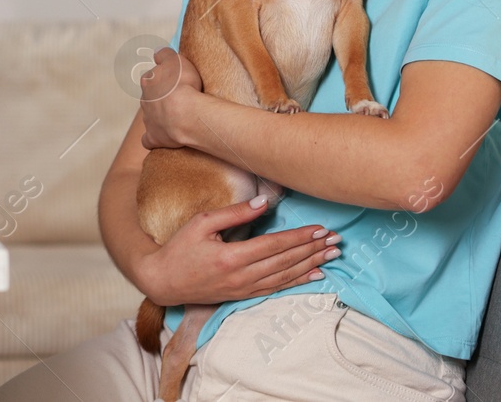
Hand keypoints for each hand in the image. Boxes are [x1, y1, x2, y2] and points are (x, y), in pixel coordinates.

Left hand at [139, 47, 202, 149]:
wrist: (185, 113)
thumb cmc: (182, 85)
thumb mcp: (175, 59)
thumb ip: (164, 54)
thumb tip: (156, 52)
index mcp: (148, 81)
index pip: (152, 77)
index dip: (164, 79)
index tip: (175, 82)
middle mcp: (144, 100)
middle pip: (150, 97)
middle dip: (160, 98)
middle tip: (177, 100)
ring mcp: (148, 120)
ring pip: (150, 116)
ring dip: (159, 116)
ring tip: (176, 118)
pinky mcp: (154, 137)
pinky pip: (149, 140)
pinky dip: (153, 139)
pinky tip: (161, 138)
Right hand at [140, 197, 340, 306]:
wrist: (163, 282)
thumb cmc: (180, 249)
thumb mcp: (202, 223)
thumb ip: (235, 213)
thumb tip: (265, 203)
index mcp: (232, 256)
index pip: (274, 245)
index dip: (299, 237)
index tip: (320, 228)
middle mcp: (242, 276)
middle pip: (285, 261)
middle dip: (313, 249)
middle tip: (336, 239)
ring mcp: (244, 289)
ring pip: (286, 276)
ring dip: (312, 264)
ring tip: (332, 254)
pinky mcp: (243, 295)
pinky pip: (277, 288)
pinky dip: (298, 281)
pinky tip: (314, 275)